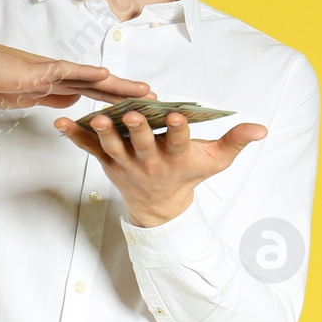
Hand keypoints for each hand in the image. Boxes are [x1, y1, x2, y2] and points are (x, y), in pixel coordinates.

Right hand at [0, 23, 154, 109]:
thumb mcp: (23, 97)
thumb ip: (49, 98)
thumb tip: (72, 104)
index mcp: (54, 84)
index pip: (92, 92)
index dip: (116, 99)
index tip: (139, 106)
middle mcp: (56, 75)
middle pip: (99, 84)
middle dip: (128, 93)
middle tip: (157, 99)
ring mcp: (46, 71)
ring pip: (90, 77)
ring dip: (118, 84)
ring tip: (144, 91)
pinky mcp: (34, 70)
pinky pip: (65, 71)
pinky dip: (86, 72)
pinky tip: (105, 75)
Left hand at [53, 109, 267, 225]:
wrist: (160, 206)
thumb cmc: (189, 175)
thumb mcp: (215, 161)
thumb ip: (236, 141)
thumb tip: (261, 128)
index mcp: (176, 157)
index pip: (179, 141)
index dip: (178, 129)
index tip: (176, 115)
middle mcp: (150, 161)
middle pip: (142, 145)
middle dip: (137, 130)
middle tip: (131, 116)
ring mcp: (126, 164)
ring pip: (113, 147)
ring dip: (103, 133)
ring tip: (96, 118)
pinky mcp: (108, 163)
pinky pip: (89, 149)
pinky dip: (74, 136)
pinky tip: (60, 123)